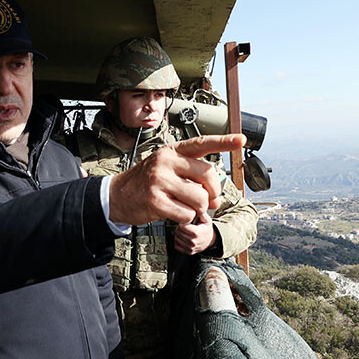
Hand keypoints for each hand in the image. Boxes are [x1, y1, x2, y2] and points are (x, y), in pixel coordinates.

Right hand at [108, 134, 244, 225]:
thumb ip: (193, 179)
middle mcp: (166, 162)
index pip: (202, 143)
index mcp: (172, 151)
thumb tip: (216, 199)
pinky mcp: (155, 201)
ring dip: (199, 209)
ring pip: (200, 198)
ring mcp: (160, 181)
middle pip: (208, 175)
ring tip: (187, 208)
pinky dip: (186, 219)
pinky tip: (175, 214)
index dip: (223, 142)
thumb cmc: (147, 183)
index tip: (241, 139)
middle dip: (212, 192)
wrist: (118, 196)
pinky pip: (186, 214)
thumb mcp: (168, 171)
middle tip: (206, 201)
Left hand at [173, 210, 214, 254]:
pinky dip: (178, 241)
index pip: (181, 226)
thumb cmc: (207, 230)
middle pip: (178, 232)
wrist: (210, 241)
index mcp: (196, 233)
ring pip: (176, 238)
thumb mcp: (207, 220)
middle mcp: (192, 242)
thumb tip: (196, 206)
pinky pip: (176, 245)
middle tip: (186, 227)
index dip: (182, 222)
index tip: (186, 222)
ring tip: (185, 232)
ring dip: (179, 234)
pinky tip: (183, 238)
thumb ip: (201, 213)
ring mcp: (190, 248)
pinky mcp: (187, 252)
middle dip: (180, 228)